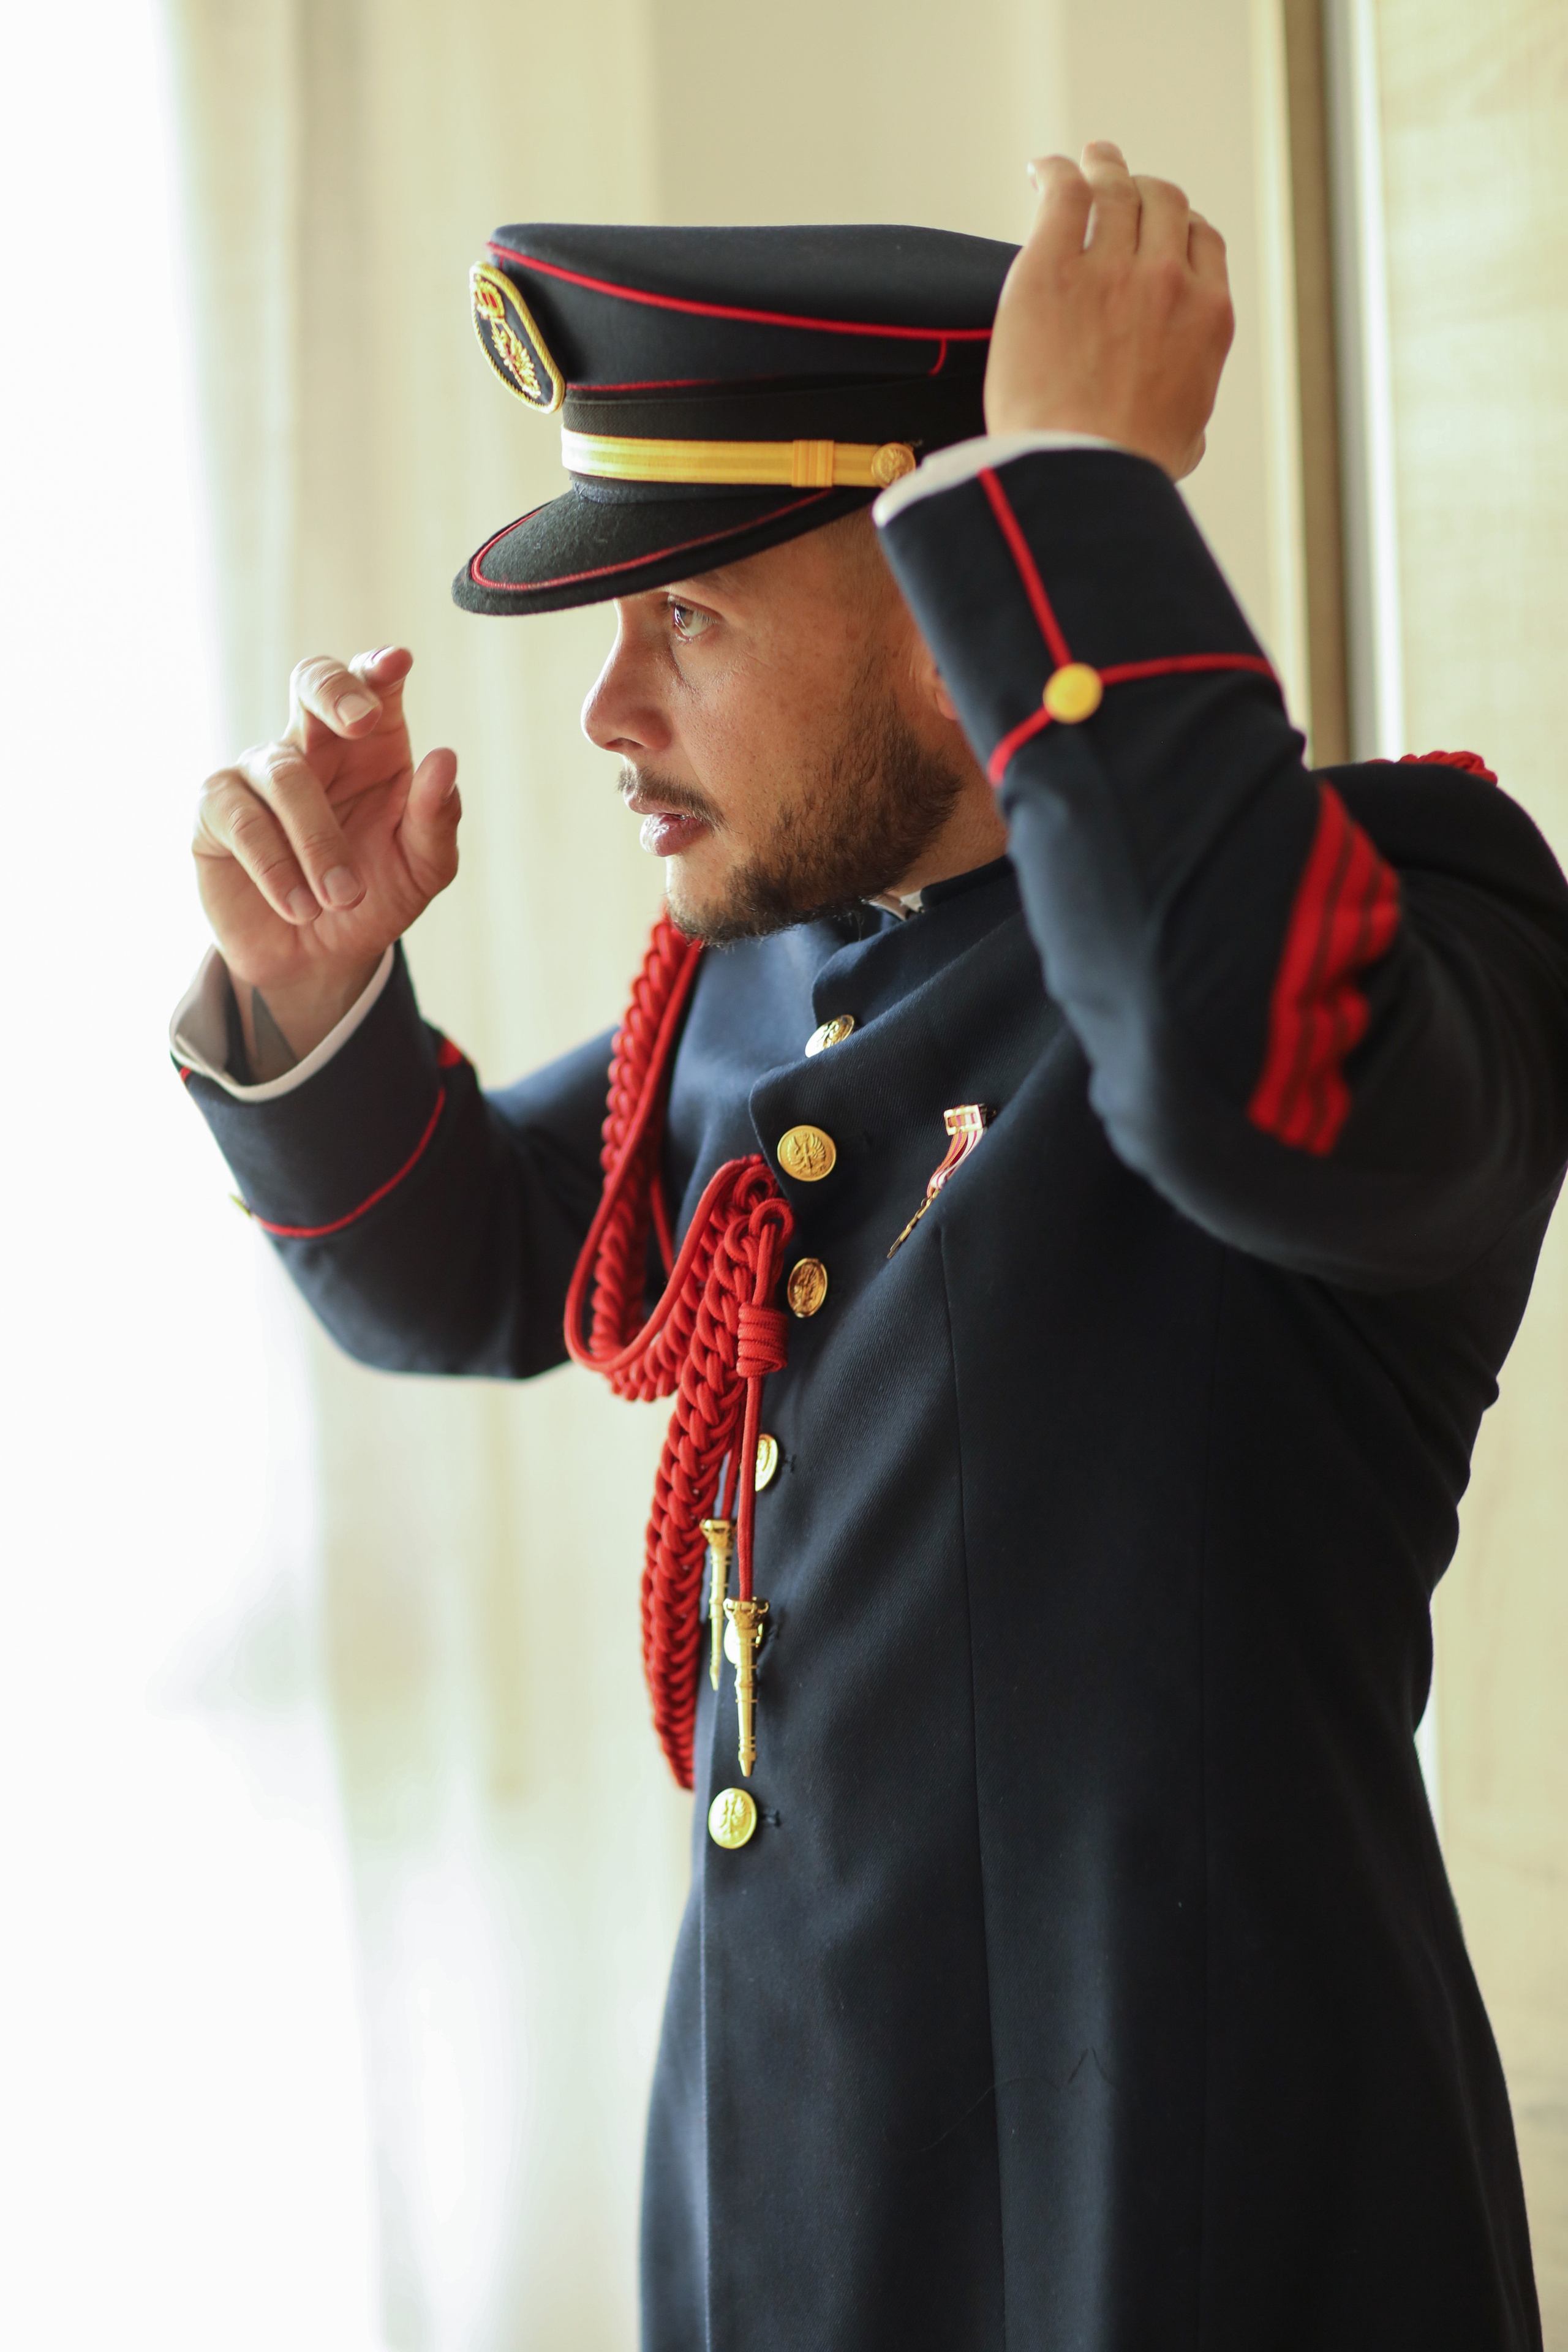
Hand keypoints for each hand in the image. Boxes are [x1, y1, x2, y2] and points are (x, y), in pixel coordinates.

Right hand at [193, 647, 459, 1070]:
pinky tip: (300, 905)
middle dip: (334, 691)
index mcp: (371, 746)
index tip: (397, 664)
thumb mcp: (422, 869)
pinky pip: (241, 819)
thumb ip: (436, 818)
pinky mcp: (217, 811)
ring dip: (317, 841)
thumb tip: (444, 759)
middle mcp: (314, 745)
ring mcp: (260, 772)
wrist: (320, 960)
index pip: (372, 686)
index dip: (378, 669)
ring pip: (284, 772)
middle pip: (311, 680)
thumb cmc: (374, 897)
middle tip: (362, 723)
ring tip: (342, 897)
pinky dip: (275, 866)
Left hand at [985, 140, 1233, 478]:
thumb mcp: (1185, 440)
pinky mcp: (1049, 269)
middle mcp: (1168, 280)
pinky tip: (1042, 170)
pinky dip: (1055, 172)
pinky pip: (1062, 195)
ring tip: (1089, 159)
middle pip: (1163, 203)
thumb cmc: (1126, 471)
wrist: (1077, 476)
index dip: (1179, 225)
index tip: (1159, 225)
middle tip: (1121, 179)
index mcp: (1208, 316)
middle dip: (1144, 188)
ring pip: (1115, 190)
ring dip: (1104, 166)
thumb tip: (1185, 421)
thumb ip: (1190, 408)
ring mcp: (1110, 268)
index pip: (1202, 241)